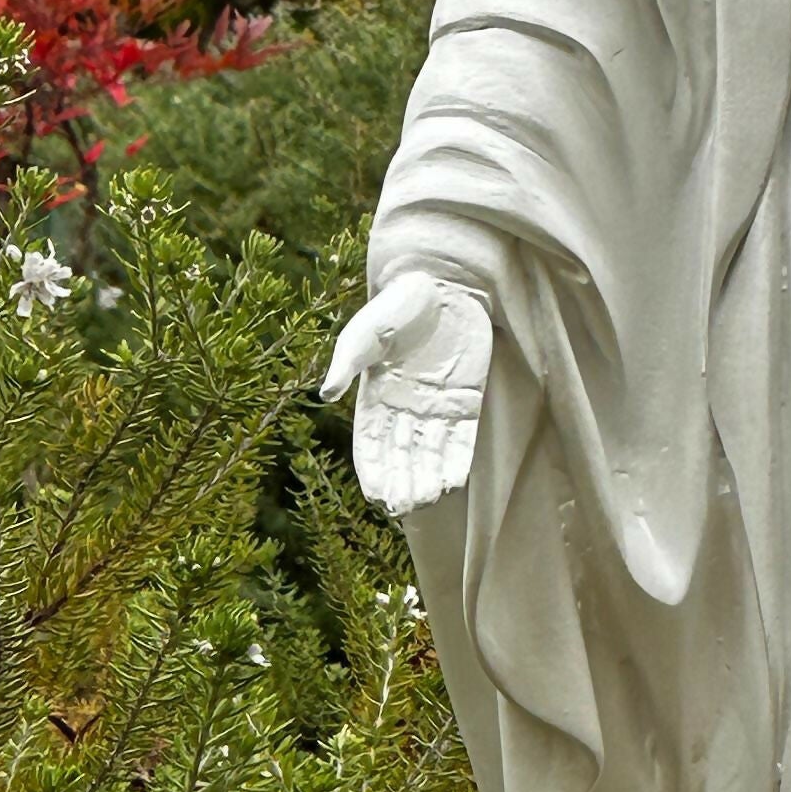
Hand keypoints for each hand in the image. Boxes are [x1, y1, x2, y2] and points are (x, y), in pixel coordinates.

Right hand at [323, 274, 492, 512]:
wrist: (445, 283)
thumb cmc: (398, 304)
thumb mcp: (366, 331)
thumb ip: (347, 362)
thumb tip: (324, 394)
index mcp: (375, 397)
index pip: (371, 444)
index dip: (374, 471)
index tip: (377, 497)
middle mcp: (404, 409)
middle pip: (401, 455)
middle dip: (402, 482)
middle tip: (404, 508)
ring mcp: (436, 407)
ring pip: (430, 453)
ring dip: (428, 478)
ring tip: (427, 501)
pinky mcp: (466, 401)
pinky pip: (461, 439)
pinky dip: (456, 460)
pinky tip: (453, 483)